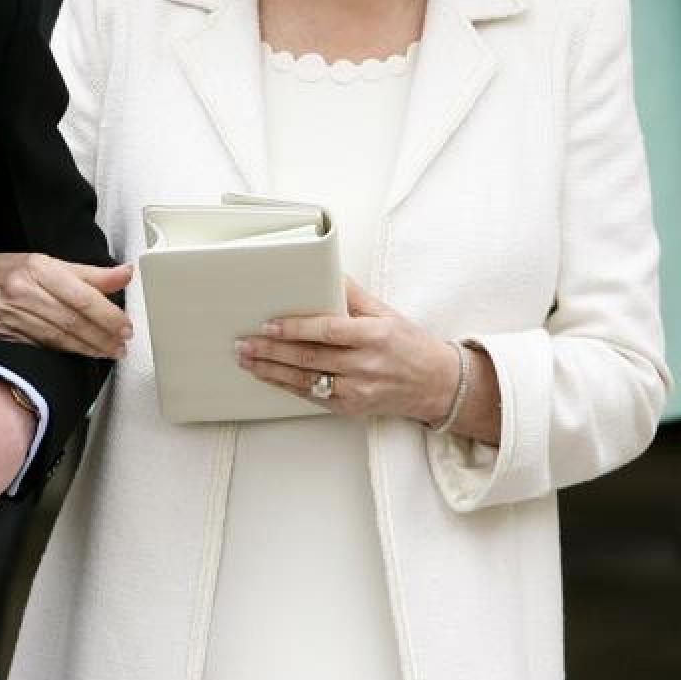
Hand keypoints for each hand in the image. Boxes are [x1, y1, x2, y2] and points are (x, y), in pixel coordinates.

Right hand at [0, 252, 133, 358]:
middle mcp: (24, 291)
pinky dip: (66, 352)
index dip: (108, 314)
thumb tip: (125, 274)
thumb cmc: (12, 270)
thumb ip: (90, 273)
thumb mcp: (49, 263)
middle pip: (73, 320)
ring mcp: (12, 315)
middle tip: (122, 344)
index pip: (82, 296)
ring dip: (89, 348)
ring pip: (59, 337)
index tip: (125, 325)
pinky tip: (82, 354)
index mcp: (38, 268)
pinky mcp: (5, 334)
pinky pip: (43, 346)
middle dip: (102, 336)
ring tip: (109, 351)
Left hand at [233, 279, 458, 422]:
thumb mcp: (385, 312)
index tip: (268, 323)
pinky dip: (287, 386)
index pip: (328, 331)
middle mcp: (366, 365)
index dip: (295, 328)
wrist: (437, 385)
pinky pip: (313, 396)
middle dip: (272, 350)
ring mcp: (359, 390)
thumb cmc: (409, 344)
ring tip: (247, 360)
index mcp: (374, 335)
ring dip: (272, 371)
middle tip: (244, 343)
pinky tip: (268, 376)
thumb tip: (323, 272)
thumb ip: (352, 295)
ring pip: (307, 380)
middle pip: (310, 358)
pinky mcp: (352, 407)